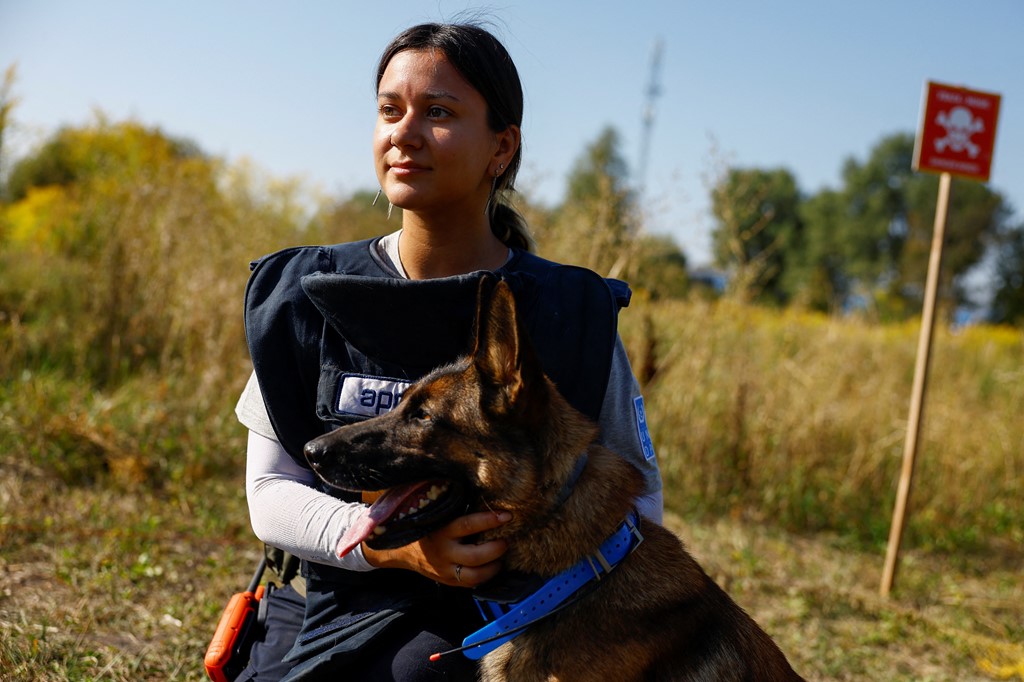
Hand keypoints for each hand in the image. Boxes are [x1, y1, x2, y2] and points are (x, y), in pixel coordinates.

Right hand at [362, 510, 511, 586]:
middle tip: (506, 540)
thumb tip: (483, 494)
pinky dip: (485, 576)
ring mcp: (445, 570)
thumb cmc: (425, 525)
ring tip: (501, 557)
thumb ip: (454, 507)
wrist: (400, 550)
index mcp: (441, 530)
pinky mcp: (447, 581)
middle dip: (496, 549)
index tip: (507, 515)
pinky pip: (470, 584)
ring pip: (475, 575)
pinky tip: (492, 567)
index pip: (469, 525)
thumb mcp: (436, 514)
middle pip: (476, 556)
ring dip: (494, 566)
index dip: (490, 520)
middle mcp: (444, 552)